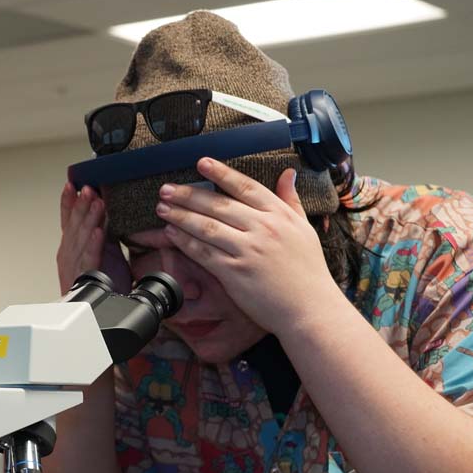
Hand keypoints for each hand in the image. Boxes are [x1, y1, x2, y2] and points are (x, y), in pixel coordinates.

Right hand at [57, 182, 130, 294]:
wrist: (100, 314)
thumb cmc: (102, 285)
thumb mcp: (104, 251)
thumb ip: (102, 232)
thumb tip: (106, 210)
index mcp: (72, 247)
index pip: (67, 219)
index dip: (69, 202)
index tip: (72, 184)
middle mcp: (69, 254)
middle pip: (73, 225)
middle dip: (81, 205)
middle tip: (88, 188)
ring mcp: (74, 267)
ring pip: (80, 239)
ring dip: (88, 219)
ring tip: (96, 202)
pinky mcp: (84, 279)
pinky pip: (89, 259)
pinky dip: (93, 245)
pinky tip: (98, 232)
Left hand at [155, 159, 345, 333]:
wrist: (310, 309)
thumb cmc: (308, 271)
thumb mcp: (305, 229)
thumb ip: (291, 200)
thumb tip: (288, 173)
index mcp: (279, 215)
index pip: (245, 187)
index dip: (221, 173)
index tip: (201, 163)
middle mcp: (263, 228)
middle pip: (218, 204)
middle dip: (188, 194)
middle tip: (167, 189)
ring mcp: (248, 250)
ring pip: (207, 226)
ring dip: (181, 215)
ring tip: (162, 207)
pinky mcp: (235, 273)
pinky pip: (204, 253)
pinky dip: (185, 241)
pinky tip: (171, 233)